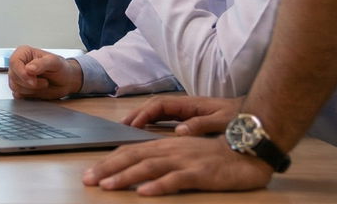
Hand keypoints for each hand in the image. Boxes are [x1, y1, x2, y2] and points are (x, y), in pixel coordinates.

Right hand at [7, 44, 82, 99]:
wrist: (66, 81)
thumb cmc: (61, 68)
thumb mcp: (54, 62)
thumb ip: (42, 64)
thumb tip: (28, 68)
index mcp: (24, 53)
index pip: (14, 62)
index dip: (21, 73)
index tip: (33, 81)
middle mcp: (19, 64)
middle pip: (13, 76)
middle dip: (29, 83)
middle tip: (44, 82)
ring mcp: (18, 76)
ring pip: (14, 86)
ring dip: (30, 90)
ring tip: (43, 84)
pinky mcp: (20, 88)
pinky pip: (17, 94)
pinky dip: (28, 95)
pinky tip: (38, 90)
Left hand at [84, 135, 273, 195]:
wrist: (248, 148)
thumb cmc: (216, 153)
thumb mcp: (185, 153)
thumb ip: (163, 159)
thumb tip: (138, 170)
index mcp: (165, 145)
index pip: (130, 152)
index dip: (108, 162)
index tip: (89, 173)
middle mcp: (171, 149)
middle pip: (134, 158)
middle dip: (108, 169)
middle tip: (88, 180)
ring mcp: (185, 160)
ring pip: (150, 167)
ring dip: (126, 177)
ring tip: (108, 186)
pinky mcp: (201, 173)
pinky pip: (177, 179)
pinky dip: (159, 186)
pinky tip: (145, 192)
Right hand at [121, 94, 241, 134]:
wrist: (257, 117)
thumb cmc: (242, 118)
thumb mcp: (223, 122)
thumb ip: (201, 125)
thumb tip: (179, 131)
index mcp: (191, 104)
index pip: (160, 105)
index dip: (145, 114)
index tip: (133, 124)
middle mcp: (186, 106)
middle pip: (155, 107)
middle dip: (137, 114)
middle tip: (121, 126)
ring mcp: (188, 111)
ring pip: (159, 112)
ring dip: (143, 119)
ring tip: (128, 129)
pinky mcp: (192, 119)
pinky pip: (167, 119)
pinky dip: (154, 123)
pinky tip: (147, 132)